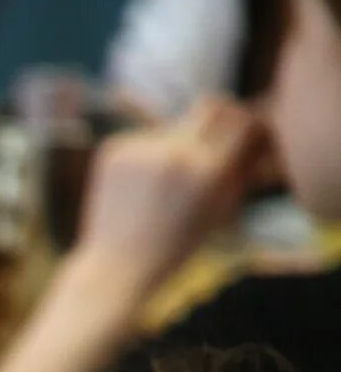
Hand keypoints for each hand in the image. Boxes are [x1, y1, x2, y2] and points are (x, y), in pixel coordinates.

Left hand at [72, 97, 268, 297]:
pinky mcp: (113, 149)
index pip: (242, 119)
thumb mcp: (222, 206)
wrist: (117, 266)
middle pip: (210, 105)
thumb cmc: (177, 243)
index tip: (244, 131)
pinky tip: (136, 189)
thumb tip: (258, 122)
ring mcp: (140, 149)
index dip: (246, 122)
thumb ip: (242, 164)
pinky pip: (142, 138)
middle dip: (218, 115)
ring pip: (173, 126)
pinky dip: (146, 155)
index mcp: (208, 172)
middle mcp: (175, 154)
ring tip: (159, 189)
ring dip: (176, 145)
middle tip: (214, 133)